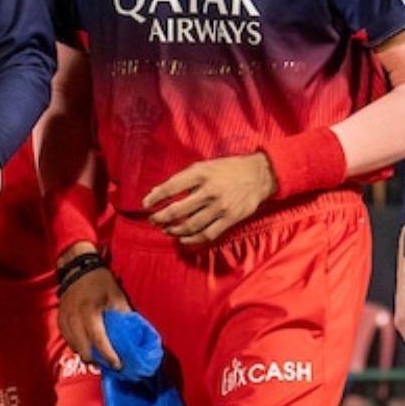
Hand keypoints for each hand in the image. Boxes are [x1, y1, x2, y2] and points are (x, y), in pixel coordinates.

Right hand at [55, 250, 132, 372]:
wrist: (77, 268)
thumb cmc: (99, 281)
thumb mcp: (116, 294)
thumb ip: (123, 314)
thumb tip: (134, 332)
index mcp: (90, 313)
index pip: (99, 341)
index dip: (109, 356)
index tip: (118, 365)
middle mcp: (75, 319)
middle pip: (84, 349)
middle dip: (97, 360)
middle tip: (109, 363)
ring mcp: (65, 321)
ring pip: (74, 347)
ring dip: (87, 354)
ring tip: (99, 357)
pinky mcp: (60, 321)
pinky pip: (68, 340)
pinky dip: (78, 346)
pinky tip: (87, 346)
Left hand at [145, 153, 275, 247]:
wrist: (258, 175)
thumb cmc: (228, 169)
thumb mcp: (205, 166)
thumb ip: (184, 178)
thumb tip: (159, 192)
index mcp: (200, 174)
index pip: (170, 188)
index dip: (154, 198)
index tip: (146, 204)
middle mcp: (209, 190)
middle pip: (177, 210)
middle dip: (160, 217)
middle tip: (153, 219)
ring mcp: (220, 207)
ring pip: (190, 225)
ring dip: (174, 230)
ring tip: (166, 229)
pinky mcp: (229, 219)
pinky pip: (207, 234)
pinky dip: (192, 239)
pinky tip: (182, 239)